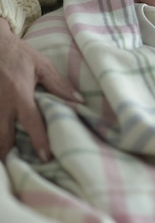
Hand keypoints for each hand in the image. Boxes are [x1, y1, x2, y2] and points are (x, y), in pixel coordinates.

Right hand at [0, 18, 81, 160]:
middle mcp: (1, 103)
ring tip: (7, 163)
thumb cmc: (18, 54)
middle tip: (19, 168)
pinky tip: (0, 147)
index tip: (45, 157)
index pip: (31, 121)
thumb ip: (58, 85)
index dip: (38, 140)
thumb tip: (79, 101)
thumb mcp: (41, 65)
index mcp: (20, 94)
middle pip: (2, 136)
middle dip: (8, 154)